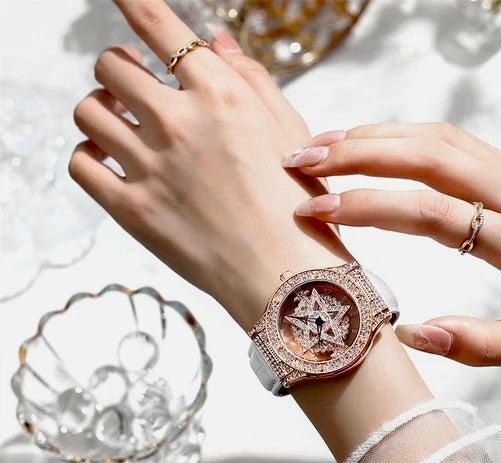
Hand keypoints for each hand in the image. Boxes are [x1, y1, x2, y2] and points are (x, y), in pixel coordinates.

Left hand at [69, 0, 349, 330]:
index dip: (132, 2)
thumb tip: (211, 38)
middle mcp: (180, 123)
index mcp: (222, 96)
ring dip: (101, 110)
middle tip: (134, 90)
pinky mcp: (133, 210)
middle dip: (119, 70)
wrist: (287, 276)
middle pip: (111, 64)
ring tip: (123, 127)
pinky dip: (90, 156)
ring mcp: (151, 168)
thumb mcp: (289, 131)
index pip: (157, 25)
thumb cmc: (297, 205)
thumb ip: (250, 77)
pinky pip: (81, 164)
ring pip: (88, 111)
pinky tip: (112, 162)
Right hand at [284, 123, 500, 367]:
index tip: (320, 210)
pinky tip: (373, 145)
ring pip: (439, 137)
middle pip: (430, 155)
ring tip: (323, 146)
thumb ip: (481, 345)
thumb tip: (411, 333)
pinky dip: (404, 135)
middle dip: (359, 152)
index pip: (434, 213)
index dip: (371, 206)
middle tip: (303, 161)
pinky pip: (453, 140)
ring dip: (377, 134)